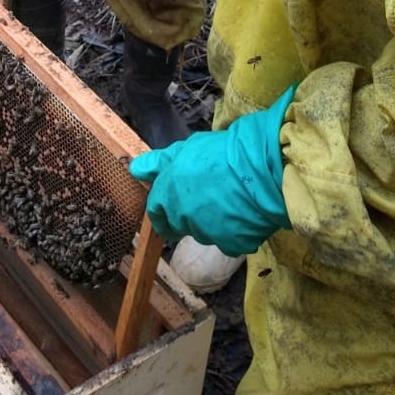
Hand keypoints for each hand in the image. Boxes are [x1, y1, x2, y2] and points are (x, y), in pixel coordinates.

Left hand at [129, 86, 296, 255]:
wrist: (260, 169)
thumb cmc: (221, 153)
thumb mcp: (185, 149)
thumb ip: (158, 163)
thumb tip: (135, 169)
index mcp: (167, 195)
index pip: (155, 211)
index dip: (163, 208)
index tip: (173, 204)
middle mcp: (183, 218)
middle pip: (179, 223)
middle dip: (187, 214)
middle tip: (206, 196)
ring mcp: (207, 234)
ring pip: (204, 232)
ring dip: (211, 222)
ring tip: (229, 198)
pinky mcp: (232, 244)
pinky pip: (230, 241)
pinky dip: (234, 231)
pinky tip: (243, 212)